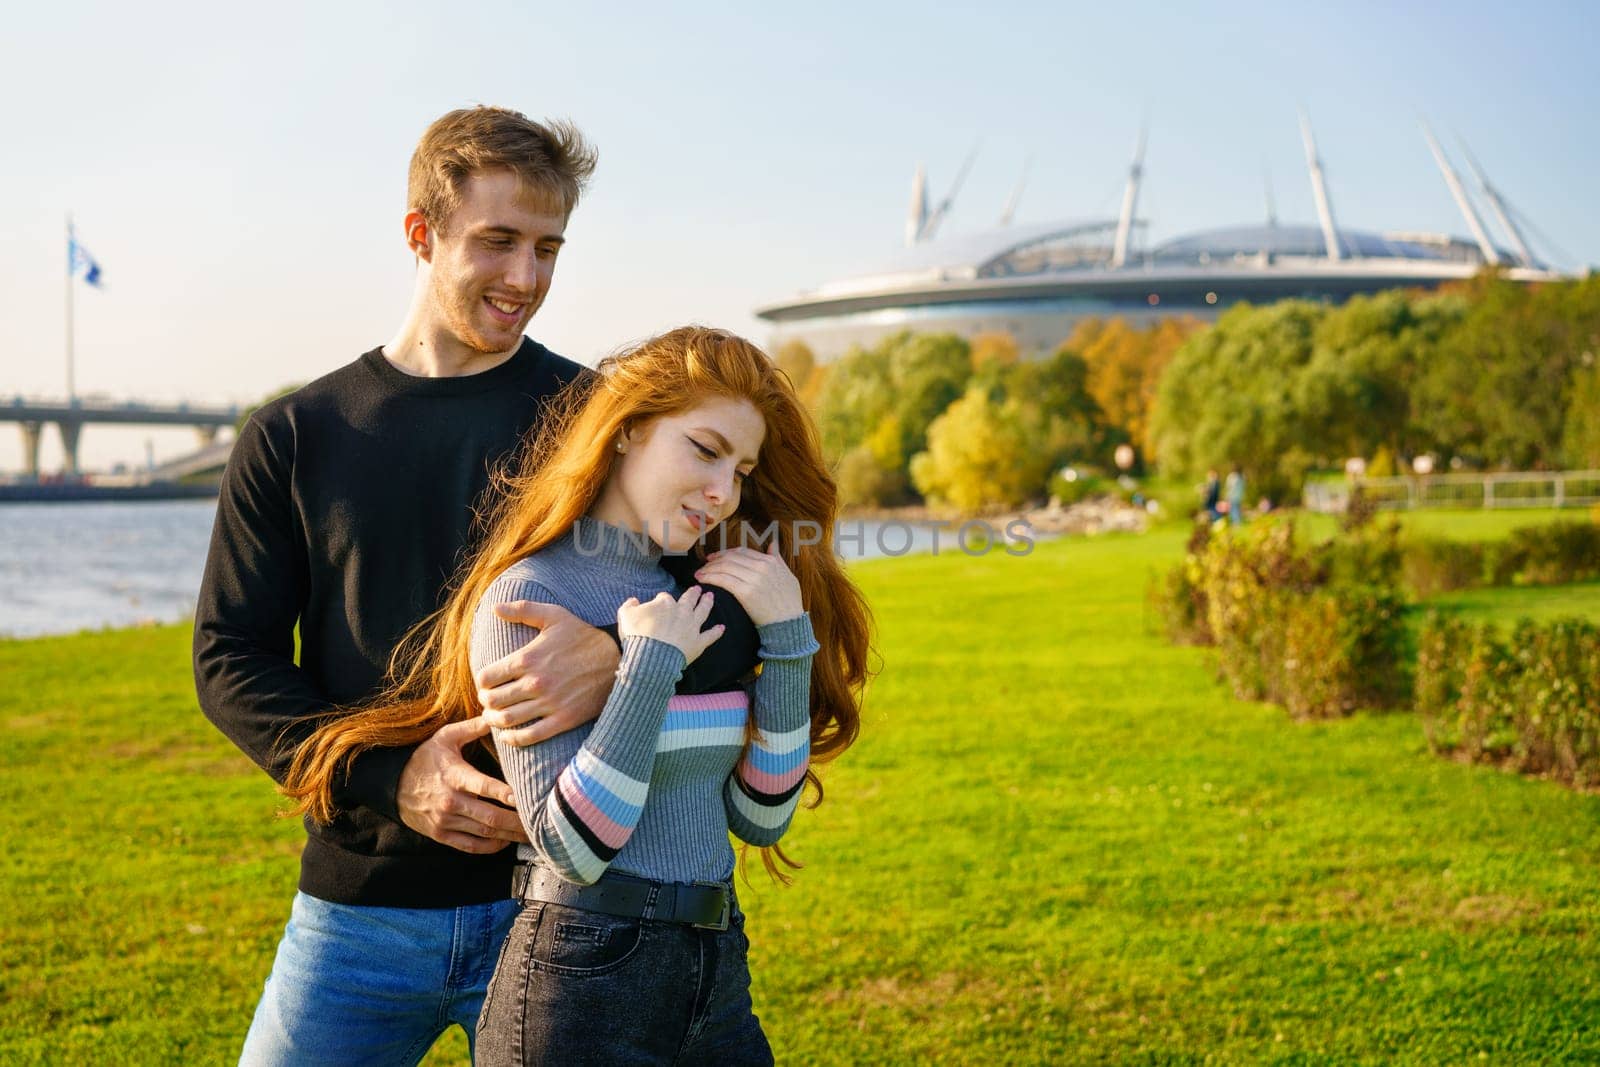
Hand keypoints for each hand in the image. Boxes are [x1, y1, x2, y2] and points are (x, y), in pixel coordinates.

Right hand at [397, 717, 529, 853]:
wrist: (392, 785)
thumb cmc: (424, 758)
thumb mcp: (445, 737)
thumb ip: (472, 728)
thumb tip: (497, 714)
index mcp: (455, 776)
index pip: (485, 787)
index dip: (506, 794)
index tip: (526, 797)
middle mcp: (451, 802)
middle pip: (490, 817)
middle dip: (517, 822)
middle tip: (539, 823)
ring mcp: (445, 821)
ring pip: (484, 833)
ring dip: (509, 836)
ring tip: (531, 835)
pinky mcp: (441, 835)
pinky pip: (470, 846)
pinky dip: (490, 847)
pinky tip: (505, 842)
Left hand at [475, 601, 621, 747]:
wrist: (618, 661)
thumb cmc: (583, 637)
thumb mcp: (555, 616)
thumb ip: (523, 609)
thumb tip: (494, 608)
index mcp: (528, 658)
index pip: (486, 677)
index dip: (482, 681)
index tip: (486, 683)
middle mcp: (536, 682)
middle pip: (493, 700)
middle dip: (485, 701)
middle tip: (488, 701)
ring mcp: (549, 703)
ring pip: (507, 719)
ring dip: (494, 720)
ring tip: (494, 717)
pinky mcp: (563, 720)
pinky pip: (529, 736)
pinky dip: (512, 739)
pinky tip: (508, 735)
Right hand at [617, 586, 723, 663]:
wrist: (651, 657)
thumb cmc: (637, 636)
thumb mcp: (625, 616)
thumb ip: (629, 606)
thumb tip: (633, 600)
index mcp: (665, 604)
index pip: (665, 597)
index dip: (662, 599)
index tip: (661, 601)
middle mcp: (682, 612)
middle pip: (689, 599)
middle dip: (693, 593)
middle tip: (697, 589)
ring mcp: (692, 627)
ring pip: (703, 611)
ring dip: (707, 603)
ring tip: (711, 597)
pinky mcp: (698, 642)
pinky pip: (710, 636)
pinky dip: (717, 632)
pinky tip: (722, 628)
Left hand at [692, 538, 802, 626]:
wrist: (788, 623)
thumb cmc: (789, 603)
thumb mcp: (788, 576)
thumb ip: (778, 558)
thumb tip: (772, 544)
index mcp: (770, 562)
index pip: (742, 551)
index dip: (726, 553)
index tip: (715, 557)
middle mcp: (762, 567)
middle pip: (731, 558)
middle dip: (714, 560)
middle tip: (704, 565)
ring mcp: (754, 579)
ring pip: (725, 567)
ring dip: (709, 569)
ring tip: (699, 573)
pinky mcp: (746, 592)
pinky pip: (723, 580)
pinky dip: (710, 577)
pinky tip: (702, 579)